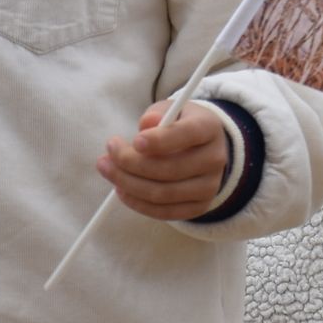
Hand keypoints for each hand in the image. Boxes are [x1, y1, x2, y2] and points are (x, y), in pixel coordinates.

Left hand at [99, 100, 230, 220]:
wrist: (204, 148)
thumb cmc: (180, 124)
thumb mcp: (171, 110)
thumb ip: (157, 114)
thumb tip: (146, 124)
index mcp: (209, 128)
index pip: (187, 135)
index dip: (160, 140)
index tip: (135, 141)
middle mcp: (215, 159)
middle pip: (170, 169)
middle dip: (131, 164)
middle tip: (107, 155)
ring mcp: (209, 186)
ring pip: (163, 193)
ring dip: (128, 184)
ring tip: (109, 170)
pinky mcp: (199, 206)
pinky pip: (164, 212)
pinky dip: (137, 203)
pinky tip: (122, 190)